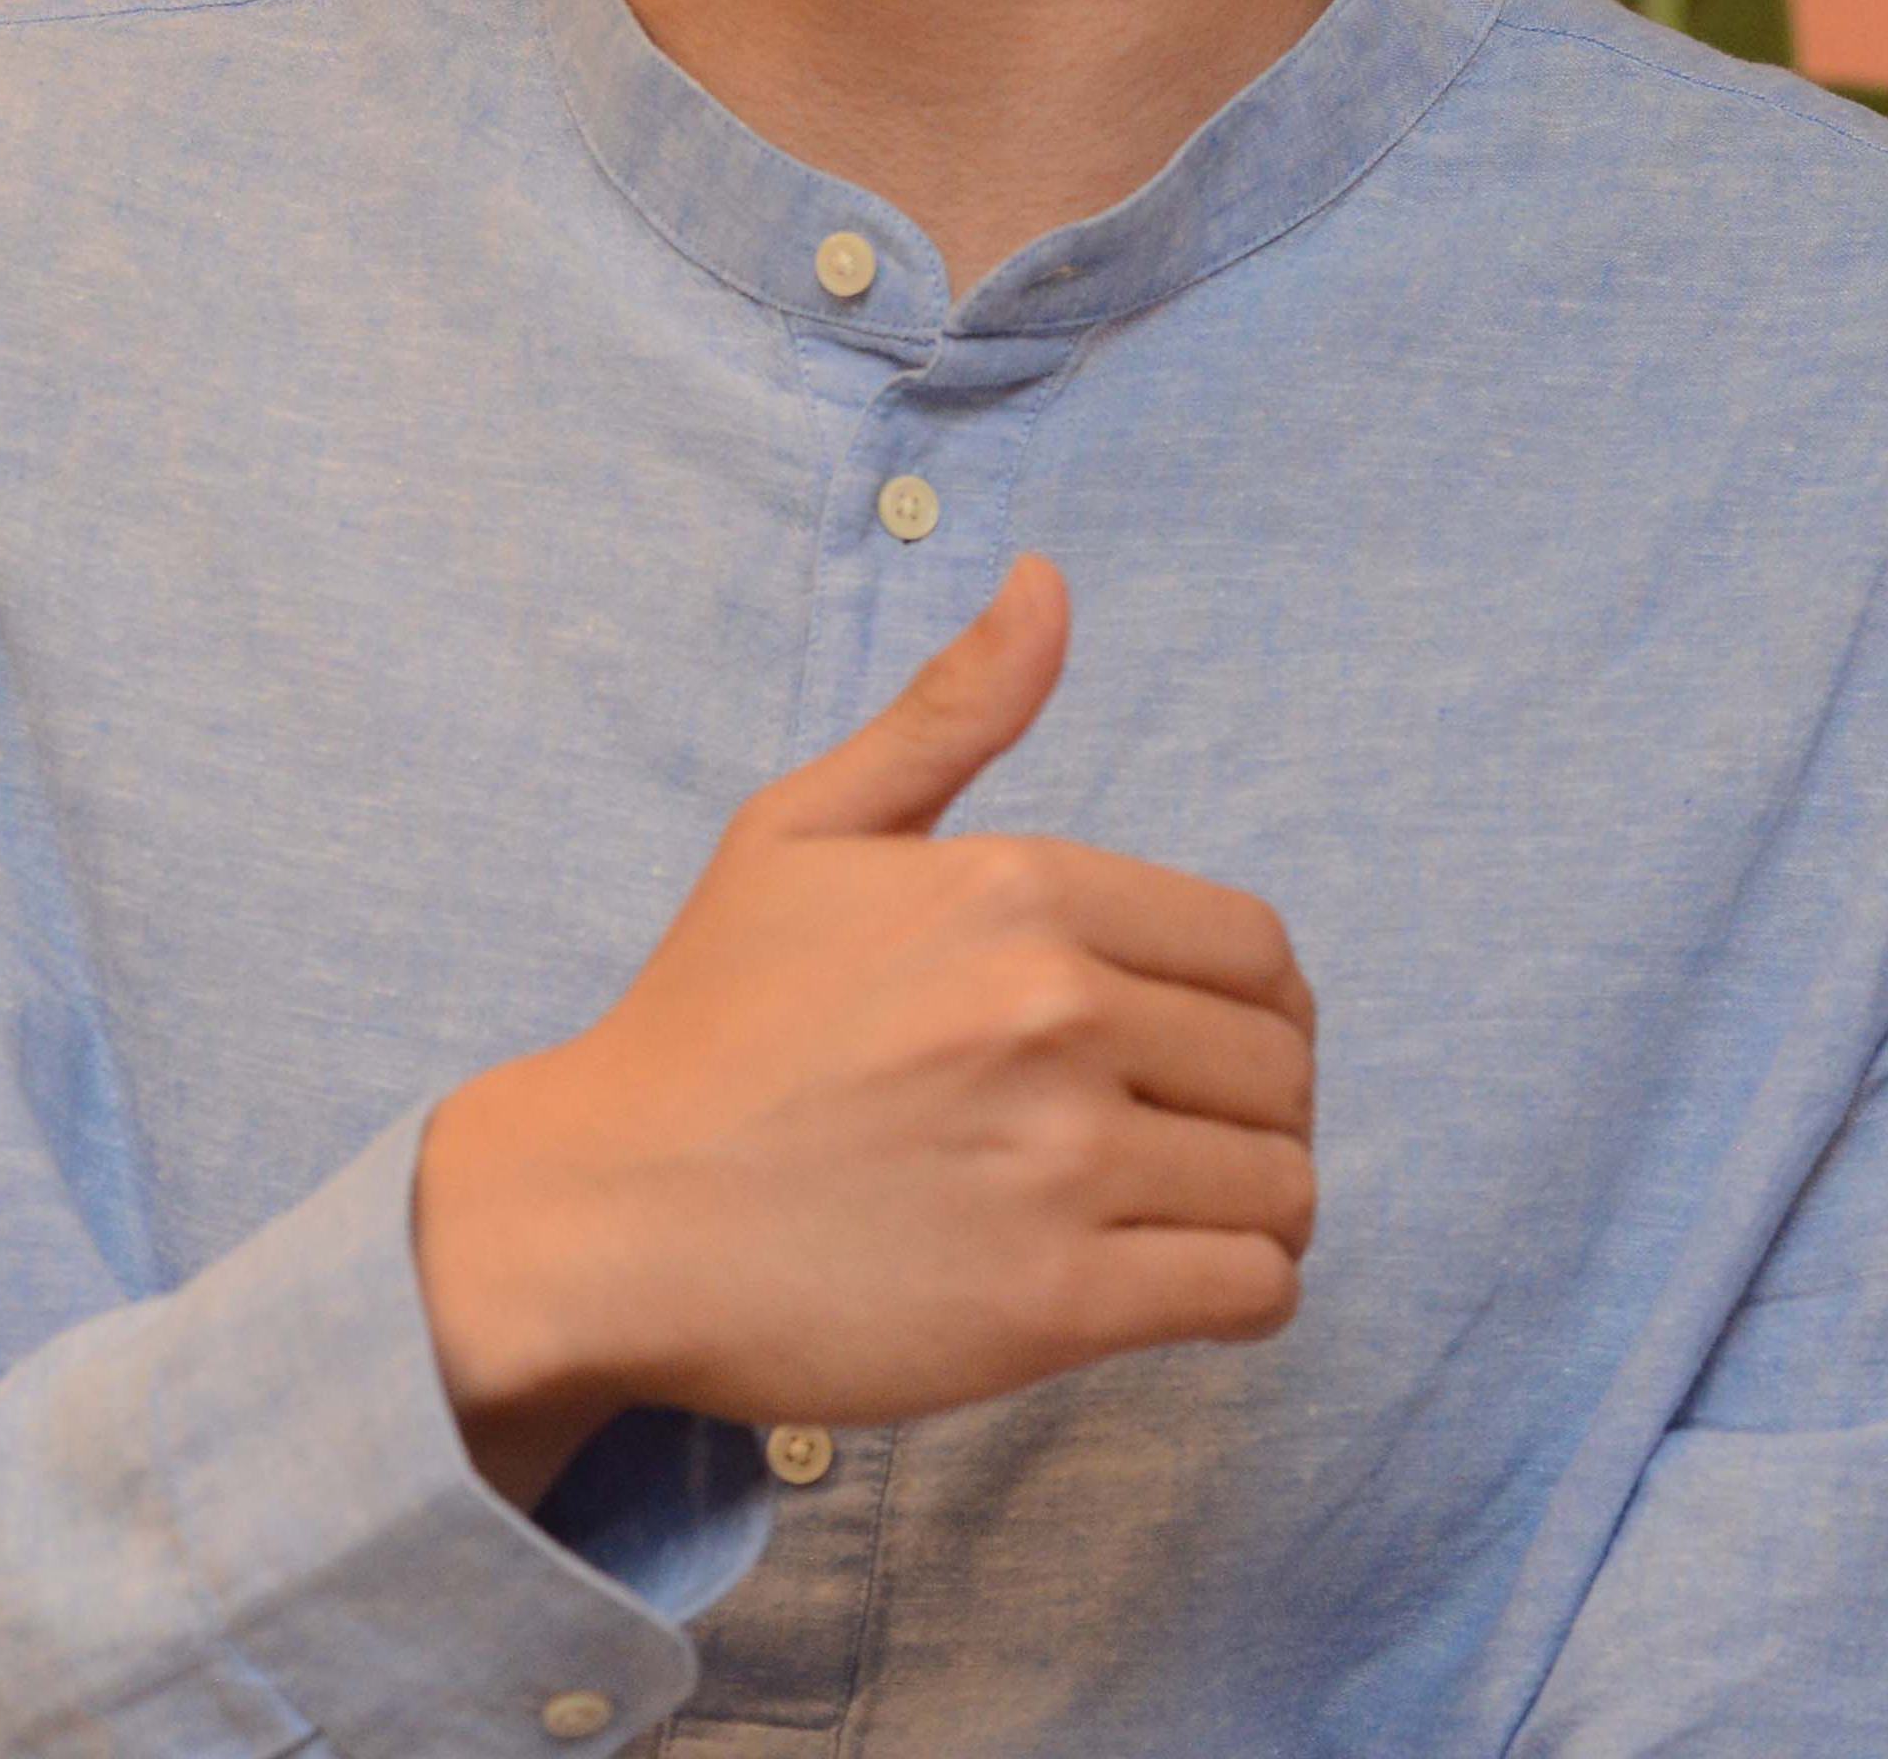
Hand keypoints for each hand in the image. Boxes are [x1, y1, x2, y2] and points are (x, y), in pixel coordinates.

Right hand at [414, 555, 1315, 1505]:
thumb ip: (950, 710)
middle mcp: (1054, 1012)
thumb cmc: (709, 1019)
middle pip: (1281, 1065)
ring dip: (1255, 1204)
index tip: (1206, 1045)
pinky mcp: (1055, 1306)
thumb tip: (1047, 582)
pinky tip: (1171, 1279)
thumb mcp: (806, 827)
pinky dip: (1241, 1288)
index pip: (1253, 947)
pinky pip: (1249, 1288)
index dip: (1255, 1003)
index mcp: (1016, 889)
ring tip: (1178, 1212)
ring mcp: (1059, 1163)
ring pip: (1281, 1184)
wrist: (606, 1212)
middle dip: (1258, 1103)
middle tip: (1184, 1135)